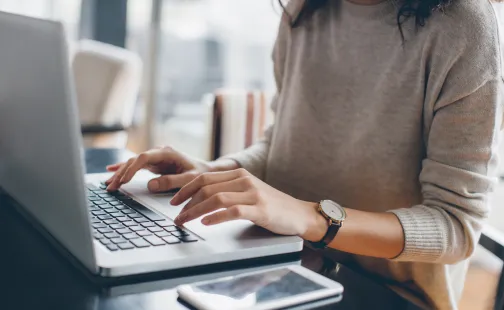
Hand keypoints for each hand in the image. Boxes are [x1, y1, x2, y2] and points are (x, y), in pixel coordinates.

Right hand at [105, 146, 211, 191]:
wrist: (207, 171)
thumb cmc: (200, 174)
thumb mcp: (189, 179)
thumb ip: (171, 182)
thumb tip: (150, 185)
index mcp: (167, 153)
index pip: (144, 158)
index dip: (132, 168)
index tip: (124, 180)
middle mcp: (159, 153)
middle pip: (135, 160)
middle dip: (121, 173)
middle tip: (111, 186)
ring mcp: (156, 158)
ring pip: (133, 163)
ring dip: (120, 173)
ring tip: (108, 184)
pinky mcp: (154, 164)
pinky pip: (136, 165)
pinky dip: (124, 169)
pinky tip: (111, 170)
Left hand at [170, 168, 327, 238]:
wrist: (298, 214)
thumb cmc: (271, 206)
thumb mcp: (248, 191)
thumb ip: (228, 190)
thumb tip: (199, 199)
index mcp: (239, 174)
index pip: (204, 177)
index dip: (185, 189)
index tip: (173, 202)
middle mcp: (244, 180)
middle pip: (206, 187)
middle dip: (186, 202)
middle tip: (176, 216)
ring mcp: (253, 194)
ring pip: (216, 198)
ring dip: (195, 211)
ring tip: (185, 221)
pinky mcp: (260, 209)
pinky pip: (233, 211)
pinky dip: (216, 217)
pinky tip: (205, 223)